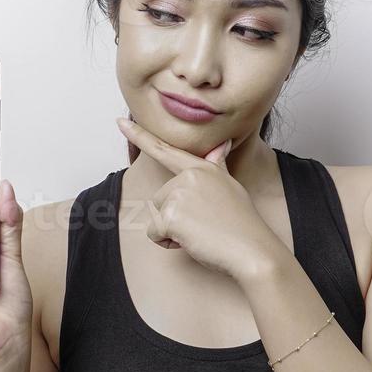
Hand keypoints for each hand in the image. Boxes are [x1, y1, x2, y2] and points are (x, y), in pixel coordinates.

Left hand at [115, 117, 287, 281]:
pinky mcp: (170, 215)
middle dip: (175, 217)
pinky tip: (194, 241)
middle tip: (205, 224)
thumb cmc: (242, 224)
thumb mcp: (230, 187)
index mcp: (202, 168)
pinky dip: (170, 243)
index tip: (119, 122)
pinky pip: (155, 234)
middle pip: (160, 199)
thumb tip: (222, 144)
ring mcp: (178, 194)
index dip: (140, 136)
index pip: (166, 150)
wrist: (252, 249)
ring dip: (173, 231)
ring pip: (157, 217)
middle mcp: (188, 176)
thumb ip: (217, 166)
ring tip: (202, 232)